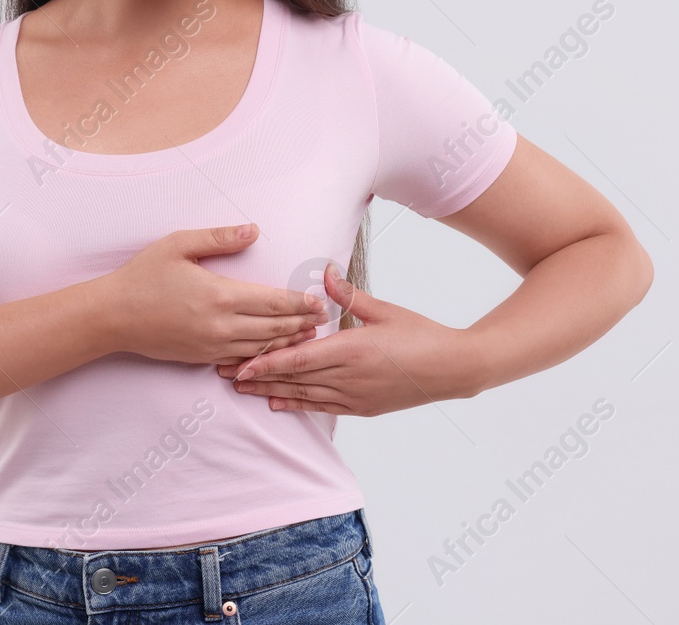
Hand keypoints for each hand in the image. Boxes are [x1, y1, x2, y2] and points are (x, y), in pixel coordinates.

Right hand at [96, 224, 329, 364]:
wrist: (113, 316)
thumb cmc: (143, 276)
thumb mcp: (178, 245)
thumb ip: (219, 238)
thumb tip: (253, 230)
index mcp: (219, 296)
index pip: (272, 302)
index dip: (298, 302)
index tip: (317, 301)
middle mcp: (220, 326)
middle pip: (274, 328)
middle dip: (300, 323)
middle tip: (322, 319)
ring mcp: (212, 346)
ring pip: (261, 347)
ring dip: (286, 341)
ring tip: (306, 335)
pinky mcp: (202, 358)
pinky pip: (242, 358)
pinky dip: (262, 354)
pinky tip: (272, 349)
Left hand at [215, 263, 487, 414]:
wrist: (453, 369)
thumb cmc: (420, 334)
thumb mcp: (384, 310)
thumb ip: (349, 294)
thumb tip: (324, 271)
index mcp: (351, 350)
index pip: (299, 359)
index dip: (266, 364)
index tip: (239, 365)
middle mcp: (349, 377)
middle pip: (294, 379)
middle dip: (257, 377)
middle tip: (225, 374)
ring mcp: (356, 396)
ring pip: (304, 396)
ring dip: (271, 393)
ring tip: (242, 390)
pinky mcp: (363, 407)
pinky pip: (323, 407)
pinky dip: (298, 405)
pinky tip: (278, 404)